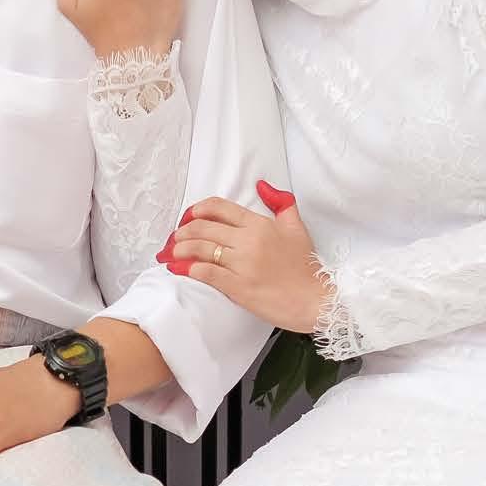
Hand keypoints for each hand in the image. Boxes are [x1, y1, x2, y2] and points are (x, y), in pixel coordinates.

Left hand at [160, 180, 327, 333]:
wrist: (315, 300)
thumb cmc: (306, 267)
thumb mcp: (297, 227)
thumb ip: (281, 202)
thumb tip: (262, 185)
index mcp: (260, 224)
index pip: (219, 208)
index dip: (197, 210)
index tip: (187, 217)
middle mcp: (249, 240)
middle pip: (203, 228)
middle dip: (182, 231)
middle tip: (174, 238)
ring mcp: (242, 264)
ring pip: (200, 249)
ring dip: (179, 249)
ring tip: (170, 252)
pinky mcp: (238, 287)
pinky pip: (206, 273)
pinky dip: (187, 268)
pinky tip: (177, 268)